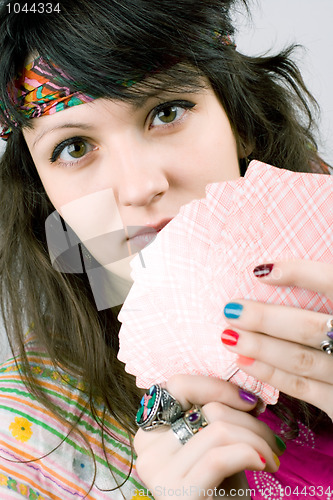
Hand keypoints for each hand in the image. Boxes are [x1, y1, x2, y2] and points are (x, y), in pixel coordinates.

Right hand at [134, 375, 281, 499]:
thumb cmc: (218, 487)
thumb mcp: (212, 445)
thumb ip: (214, 416)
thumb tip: (246, 394)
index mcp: (151, 427)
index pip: (180, 384)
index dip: (219, 387)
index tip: (250, 401)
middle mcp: (146, 445)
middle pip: (208, 409)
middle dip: (250, 420)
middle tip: (272, 439)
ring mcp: (158, 469)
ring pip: (219, 429)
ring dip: (257, 439)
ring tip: (271, 456)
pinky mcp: (176, 492)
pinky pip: (219, 457)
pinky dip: (250, 454)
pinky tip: (265, 464)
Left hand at [222, 260, 332, 417]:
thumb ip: (323, 289)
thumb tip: (271, 268)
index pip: (332, 282)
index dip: (299, 273)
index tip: (259, 271)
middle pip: (309, 328)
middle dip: (265, 320)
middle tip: (231, 311)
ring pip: (300, 360)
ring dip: (261, 348)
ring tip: (229, 336)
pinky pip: (300, 388)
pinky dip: (270, 374)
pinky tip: (244, 362)